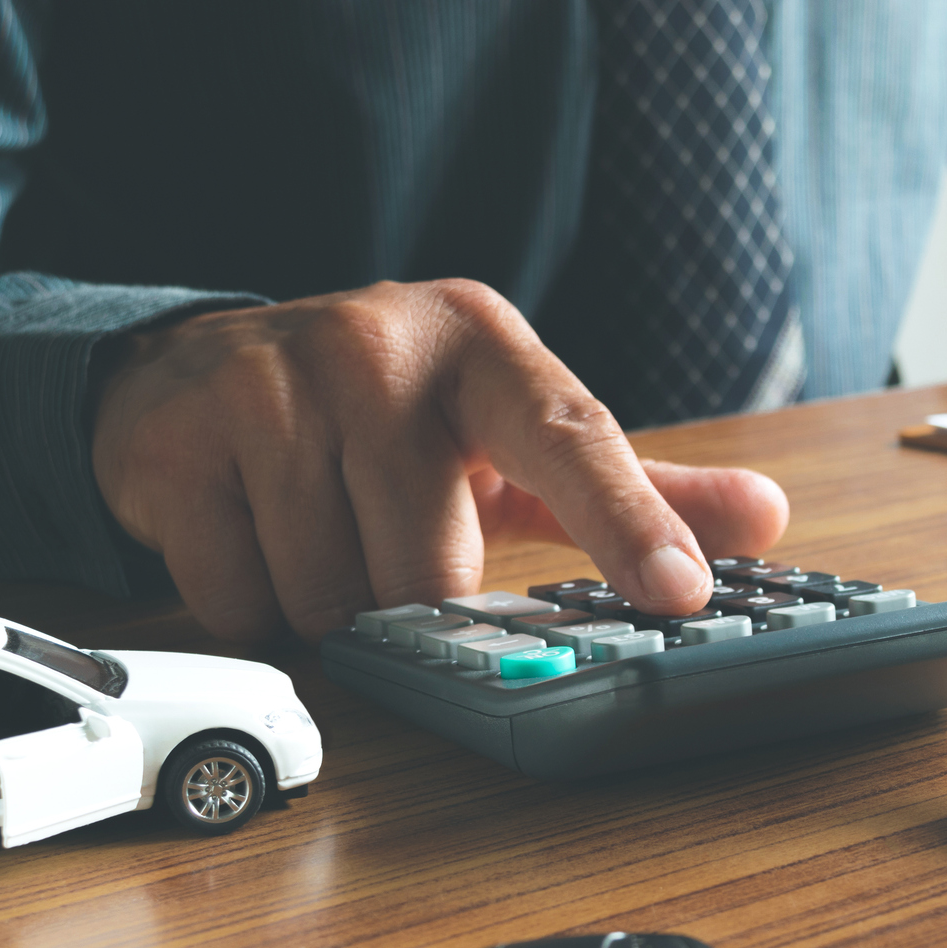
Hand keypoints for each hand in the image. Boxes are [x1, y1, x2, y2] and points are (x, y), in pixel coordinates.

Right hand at [91, 279, 789, 641]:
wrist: (203, 372)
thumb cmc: (391, 418)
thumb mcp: (513, 435)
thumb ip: (640, 484)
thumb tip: (767, 515)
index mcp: (484, 348)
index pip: (574, 440)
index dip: (630, 523)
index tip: (680, 592)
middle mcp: (378, 348)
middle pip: (430, 568)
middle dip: (410, 590)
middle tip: (389, 538)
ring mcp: (270, 383)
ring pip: (331, 593)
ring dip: (330, 599)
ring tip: (319, 527)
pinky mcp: (179, 437)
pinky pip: (244, 599)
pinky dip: (253, 599)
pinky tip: (253, 531)